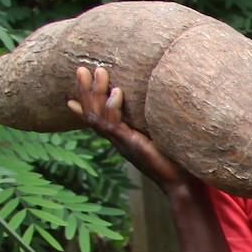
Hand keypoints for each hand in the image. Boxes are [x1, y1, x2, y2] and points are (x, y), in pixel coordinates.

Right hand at [67, 64, 198, 195]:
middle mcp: (117, 139)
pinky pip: (114, 125)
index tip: (72, 88)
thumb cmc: (171, 159)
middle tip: (81, 68)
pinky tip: (117, 92)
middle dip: (84, 91)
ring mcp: (122, 142)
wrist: (179, 183)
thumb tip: (154, 105)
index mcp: (120, 137)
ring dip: (97, 94)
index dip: (82, 105)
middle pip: (90, 114)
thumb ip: (148, 122)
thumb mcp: (155, 136)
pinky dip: (113, 108)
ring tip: (100, 72)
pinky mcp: (131, 144)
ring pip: (98, 117)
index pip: (94, 118)